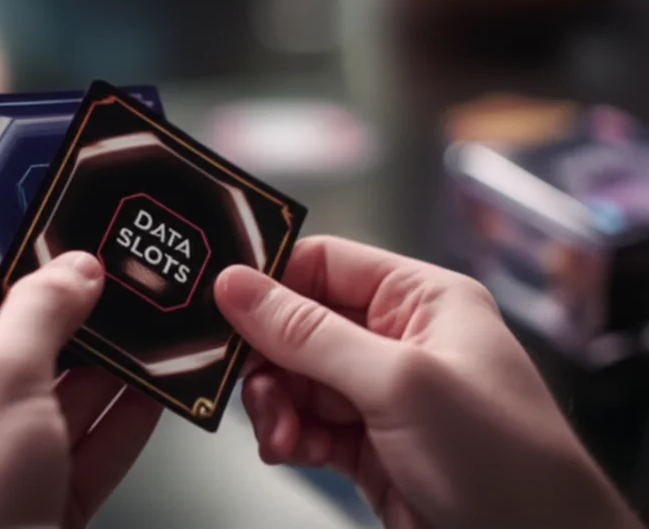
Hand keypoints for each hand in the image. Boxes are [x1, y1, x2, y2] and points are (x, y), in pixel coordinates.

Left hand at [0, 252, 160, 528]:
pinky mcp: (41, 498)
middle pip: (23, 344)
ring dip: (111, 364)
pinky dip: (125, 419)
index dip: (10, 263)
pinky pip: (89, 446)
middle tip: (124, 273)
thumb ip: (39, 313)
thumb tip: (74, 267)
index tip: (60, 233)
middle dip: (77, 314)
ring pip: (64, 395)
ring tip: (156, 320)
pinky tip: (160, 386)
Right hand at [214, 236, 640, 528]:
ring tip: (280, 436)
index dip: (271, 280)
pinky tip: (291, 451)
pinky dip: (288, 437)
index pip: (325, 264)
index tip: (223, 303)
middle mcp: (400, 340)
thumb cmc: (505, 462)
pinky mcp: (368, 444)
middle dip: (268, 359)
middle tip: (250, 386)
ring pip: (295, 380)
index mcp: (421, 300)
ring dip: (275, 406)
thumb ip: (309, 334)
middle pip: (299, 326)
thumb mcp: (398, 383)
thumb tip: (238, 286)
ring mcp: (382, 395)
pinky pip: (305, 424)